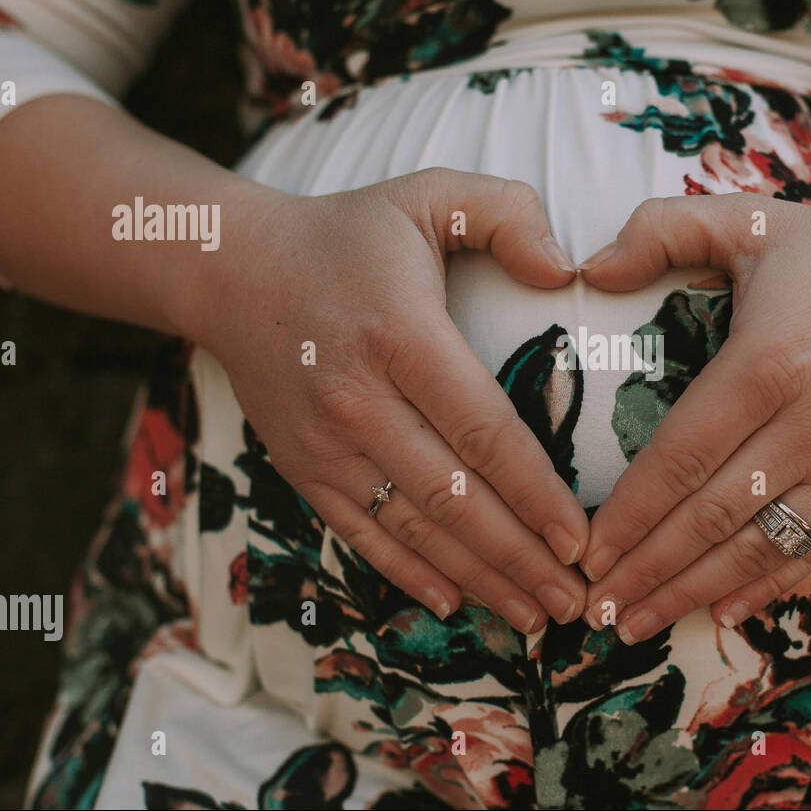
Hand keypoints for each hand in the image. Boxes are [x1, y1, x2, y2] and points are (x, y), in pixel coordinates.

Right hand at [191, 168, 589, 632]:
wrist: (230, 269)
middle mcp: (358, 399)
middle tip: (576, 601)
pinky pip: (361, 533)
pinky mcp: (301, 466)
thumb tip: (566, 272)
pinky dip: (408, 573)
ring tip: (534, 616)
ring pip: (413, 528)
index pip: (483, 430)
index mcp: (401, 335)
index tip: (580, 538)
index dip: (535, 493)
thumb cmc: (348, 234)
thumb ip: (507, 212)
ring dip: (477, 579)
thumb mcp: (429, 194)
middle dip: (520, 558)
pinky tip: (454, 602)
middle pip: (454, 497)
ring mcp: (324, 441)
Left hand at [577, 193, 810, 643]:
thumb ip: (662, 230)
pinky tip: (719, 612)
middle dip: (644, 570)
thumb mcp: (753, 220)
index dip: (628, 514)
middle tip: (593, 608)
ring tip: (634, 625)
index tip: (585, 552)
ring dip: (690, 593)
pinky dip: (763, 587)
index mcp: (767, 362)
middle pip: (709, 516)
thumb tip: (587, 271)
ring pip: (756, 547)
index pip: (679, 457)